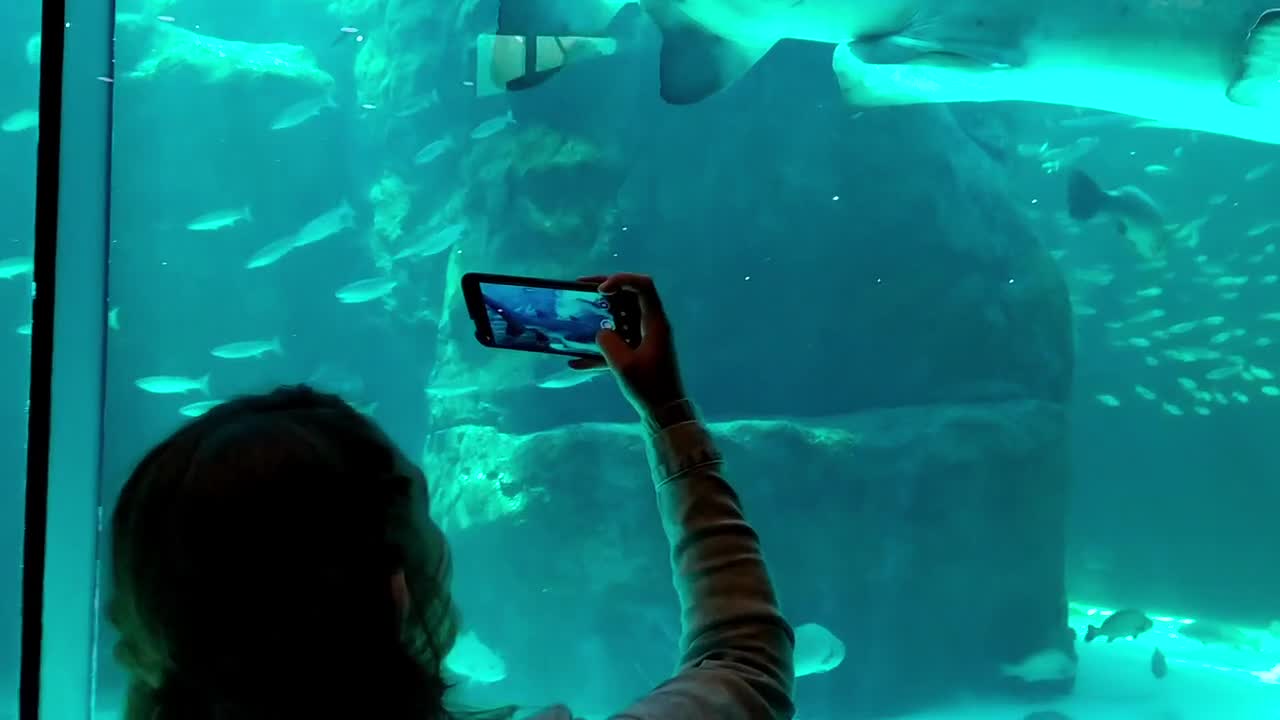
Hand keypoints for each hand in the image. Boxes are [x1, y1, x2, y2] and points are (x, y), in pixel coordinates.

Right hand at [569, 273, 685, 417]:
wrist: (665, 413)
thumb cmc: (649, 386)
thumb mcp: (623, 364)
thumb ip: (607, 342)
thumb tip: (601, 334)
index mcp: (654, 322)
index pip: (642, 286)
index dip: (621, 280)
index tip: (600, 290)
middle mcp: (652, 325)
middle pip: (630, 296)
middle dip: (606, 290)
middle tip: (581, 289)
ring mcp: (646, 338)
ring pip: (622, 317)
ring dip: (601, 316)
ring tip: (577, 316)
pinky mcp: (640, 352)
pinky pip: (619, 341)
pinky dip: (602, 347)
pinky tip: (577, 362)